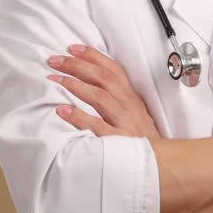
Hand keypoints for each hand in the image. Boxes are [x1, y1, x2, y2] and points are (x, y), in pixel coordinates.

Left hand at [46, 44, 161, 139]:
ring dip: (75, 85)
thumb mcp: (134, 114)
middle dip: (77, 65)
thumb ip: (117, 99)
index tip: (72, 48)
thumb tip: (93, 82)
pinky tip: (62, 110)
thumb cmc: (142, 140)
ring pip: (100, 97)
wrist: (158, 164)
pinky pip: (97, 127)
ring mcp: (124, 123)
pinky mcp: (118, 141)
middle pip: (103, 78)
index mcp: (131, 98)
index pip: (113, 69)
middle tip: (54, 61)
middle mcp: (128, 106)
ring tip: (54, 79)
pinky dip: (79, 117)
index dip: (93, 56)